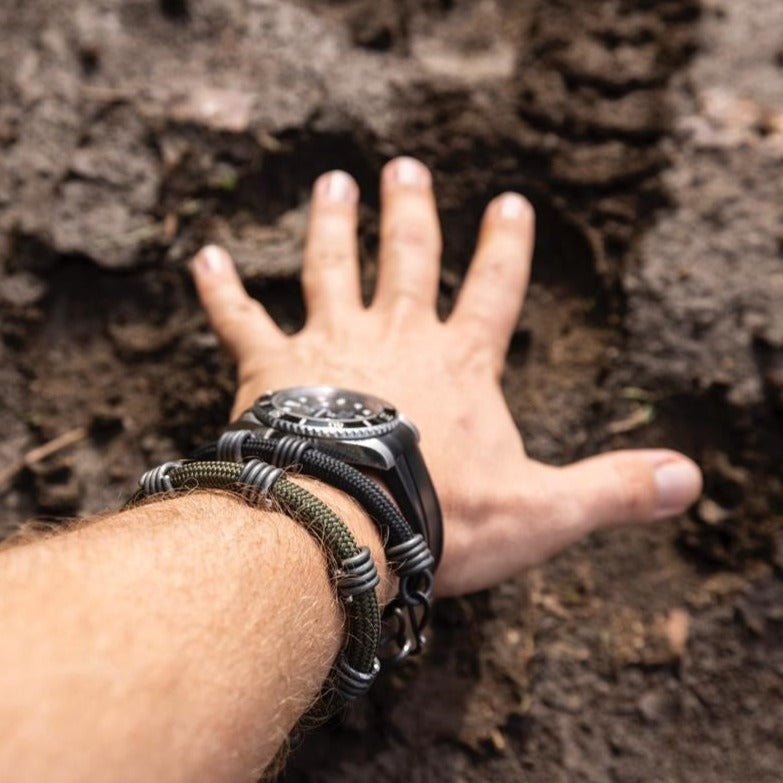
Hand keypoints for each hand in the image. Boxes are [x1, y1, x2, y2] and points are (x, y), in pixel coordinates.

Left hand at [190, 157, 701, 596]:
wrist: (347, 527)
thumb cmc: (440, 519)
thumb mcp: (543, 511)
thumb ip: (612, 490)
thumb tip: (690, 480)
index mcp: (458, 365)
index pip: (494, 291)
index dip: (506, 249)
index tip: (510, 204)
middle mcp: (396, 338)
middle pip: (408, 258)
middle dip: (410, 212)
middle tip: (404, 166)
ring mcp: (331, 345)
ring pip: (332, 266)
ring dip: (333, 224)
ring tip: (333, 183)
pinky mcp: (270, 368)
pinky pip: (239, 317)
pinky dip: (220, 288)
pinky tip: (204, 256)